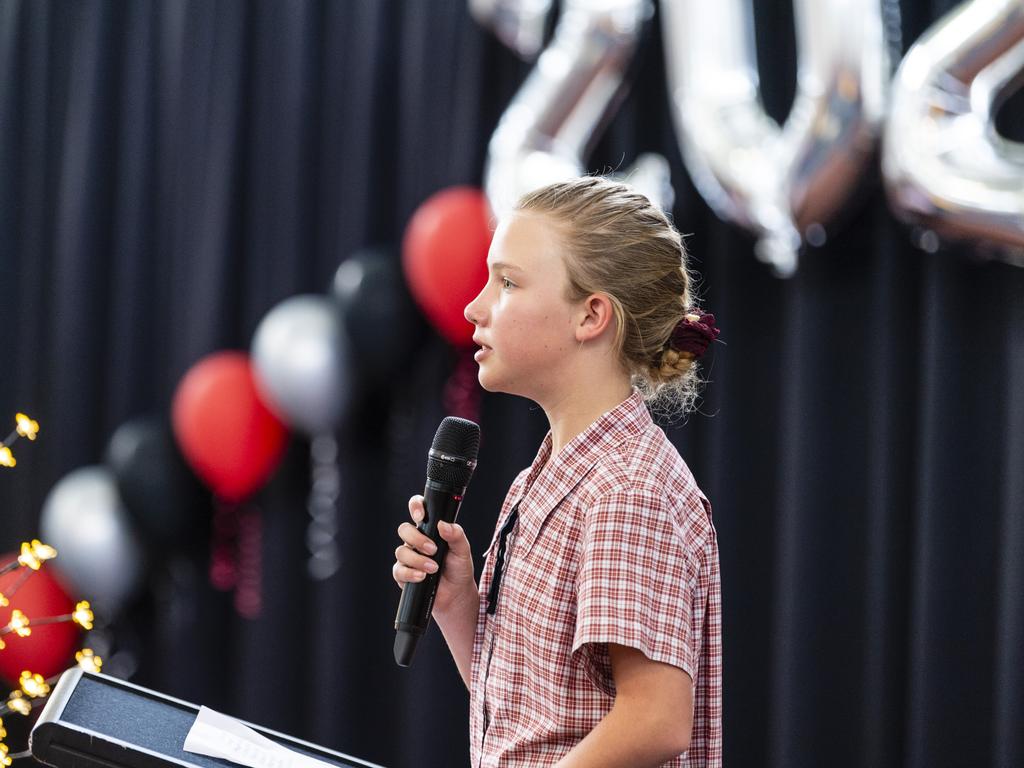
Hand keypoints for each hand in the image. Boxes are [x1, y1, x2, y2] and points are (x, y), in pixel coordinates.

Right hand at [393, 495, 476, 616]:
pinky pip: (399, 570)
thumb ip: (456, 535)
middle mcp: (416, 541)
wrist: (456, 594)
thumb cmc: (459, 568)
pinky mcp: (403, 574)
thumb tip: (443, 524)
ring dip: (418, 560)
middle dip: (417, 539)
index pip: (418, 510)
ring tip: (433, 568)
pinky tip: (422, 577)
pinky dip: (411, 573)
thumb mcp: (463, 550)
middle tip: (433, 550)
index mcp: (430, 530)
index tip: (421, 515)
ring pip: (401, 551)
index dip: (415, 507)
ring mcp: (408, 557)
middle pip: (404, 530)